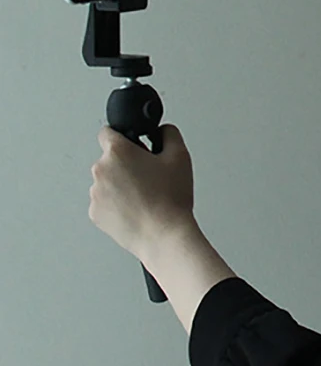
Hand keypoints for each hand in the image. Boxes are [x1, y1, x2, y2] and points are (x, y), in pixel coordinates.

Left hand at [89, 125, 195, 260]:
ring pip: (108, 181)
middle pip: (111, 159)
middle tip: (149, 175)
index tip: (131, 144)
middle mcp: (101, 170)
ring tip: (145, 195)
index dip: (123, 136)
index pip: (107, 131)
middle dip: (127, 163)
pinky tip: (137, 208)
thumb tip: (161, 130)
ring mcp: (95, 194)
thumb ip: (169, 133)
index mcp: (118, 152)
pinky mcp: (96, 214)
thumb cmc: (170, 200)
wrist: (164, 235)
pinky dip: (117, 203)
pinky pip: (105, 202)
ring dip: (121, 184)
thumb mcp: (180, 156)